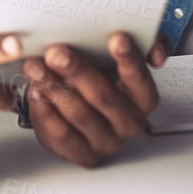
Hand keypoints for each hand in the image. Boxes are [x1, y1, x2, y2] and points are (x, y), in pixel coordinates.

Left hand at [23, 31, 162, 166]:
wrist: (81, 104)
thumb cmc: (102, 77)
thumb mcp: (121, 58)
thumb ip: (143, 46)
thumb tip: (156, 52)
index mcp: (143, 98)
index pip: (139, 79)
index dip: (129, 59)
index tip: (116, 39)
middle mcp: (129, 123)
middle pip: (103, 96)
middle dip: (77, 71)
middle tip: (56, 52)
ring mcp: (106, 142)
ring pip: (79, 114)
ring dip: (54, 88)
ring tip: (36, 67)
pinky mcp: (82, 154)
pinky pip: (61, 134)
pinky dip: (45, 111)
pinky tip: (36, 92)